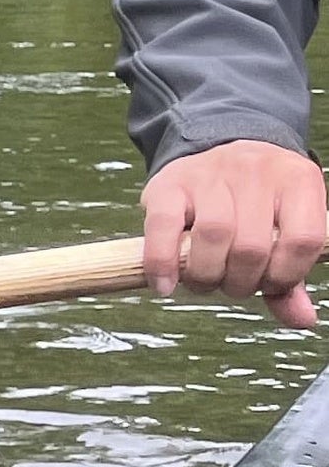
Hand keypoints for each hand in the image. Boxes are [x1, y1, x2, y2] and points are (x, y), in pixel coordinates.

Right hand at [142, 138, 328, 329]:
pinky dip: (162, 264)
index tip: (270, 285)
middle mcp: (258, 172)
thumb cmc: (257, 201)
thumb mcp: (284, 226)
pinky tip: (164, 286)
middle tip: (232, 286)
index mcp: (299, 182)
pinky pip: (163, 228)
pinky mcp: (169, 184)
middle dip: (241, 283)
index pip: (304, 241)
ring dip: (206, 276)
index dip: (286, 275)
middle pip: (253, 246)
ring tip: (205, 283)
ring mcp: (211, 175)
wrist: (218, 146)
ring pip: (213, 236)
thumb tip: (303, 320)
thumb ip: (290, 273)